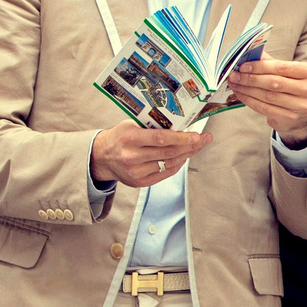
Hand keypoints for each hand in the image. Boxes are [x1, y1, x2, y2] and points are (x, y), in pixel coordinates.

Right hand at [92, 124, 209, 187]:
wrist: (102, 156)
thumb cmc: (120, 136)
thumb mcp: (131, 124)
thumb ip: (152, 126)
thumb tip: (180, 124)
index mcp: (129, 138)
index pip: (161, 139)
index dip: (182, 138)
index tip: (197, 135)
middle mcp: (132, 156)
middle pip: (169, 153)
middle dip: (190, 146)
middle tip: (204, 139)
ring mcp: (136, 171)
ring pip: (169, 163)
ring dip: (186, 154)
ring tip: (197, 146)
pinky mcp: (140, 182)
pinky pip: (165, 173)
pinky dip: (177, 164)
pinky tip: (184, 156)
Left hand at [227, 59, 306, 143]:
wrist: (302, 115)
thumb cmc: (293, 88)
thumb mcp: (288, 73)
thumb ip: (271, 63)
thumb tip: (249, 54)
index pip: (282, 67)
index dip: (260, 66)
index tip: (243, 66)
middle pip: (274, 82)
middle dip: (251, 78)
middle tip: (235, 75)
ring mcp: (302, 106)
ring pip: (268, 96)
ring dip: (247, 89)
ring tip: (236, 84)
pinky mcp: (291, 118)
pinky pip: (265, 108)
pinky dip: (250, 100)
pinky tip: (241, 94)